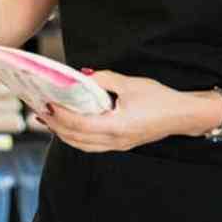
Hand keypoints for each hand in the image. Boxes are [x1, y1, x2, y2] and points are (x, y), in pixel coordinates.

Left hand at [39, 71, 221, 152]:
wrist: (183, 115)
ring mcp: (117, 145)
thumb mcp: (131, 83)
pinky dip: (76, 136)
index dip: (60, 115)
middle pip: (75, 138)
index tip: (46, 104)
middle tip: (38, 111)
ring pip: (81, 145)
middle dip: (55, 125)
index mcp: (116, 126)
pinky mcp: (120, 144)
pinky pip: (91, 145)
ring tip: (47, 120)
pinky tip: (68, 126)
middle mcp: (114, 140)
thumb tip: (82, 76)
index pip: (78, 124)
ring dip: (62, 133)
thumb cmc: (160, 99)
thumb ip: (104, 79)